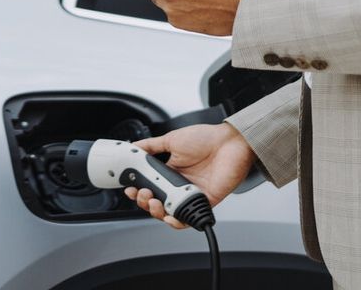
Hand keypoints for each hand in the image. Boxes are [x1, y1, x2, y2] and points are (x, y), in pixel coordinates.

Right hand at [123, 122, 255, 229]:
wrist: (230, 142)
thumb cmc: (207, 138)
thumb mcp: (172, 139)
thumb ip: (151, 145)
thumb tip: (133, 147)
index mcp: (170, 171)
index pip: (150, 186)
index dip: (139, 190)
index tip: (130, 187)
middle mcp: (179, 185)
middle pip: (157, 202)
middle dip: (144, 202)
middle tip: (142, 194)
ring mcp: (190, 194)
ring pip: (169, 213)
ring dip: (156, 212)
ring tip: (153, 202)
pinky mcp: (204, 202)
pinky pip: (188, 218)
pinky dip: (176, 221)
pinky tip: (169, 216)